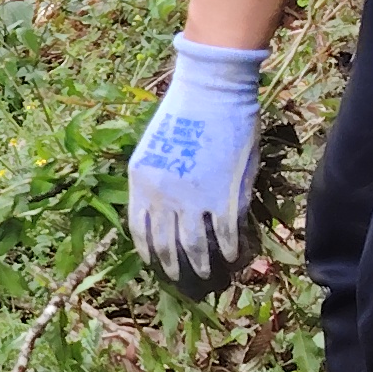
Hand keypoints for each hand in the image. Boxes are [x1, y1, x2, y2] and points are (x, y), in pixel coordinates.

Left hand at [126, 36, 267, 293]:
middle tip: (179, 279)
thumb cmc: (183, 111)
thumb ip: (157, 179)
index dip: (147, 249)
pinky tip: (233, 255)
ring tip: (205, 276)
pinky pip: (226, 234)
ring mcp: (194, 199)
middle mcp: (162, 196)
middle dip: (172, 266)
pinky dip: (230, 248)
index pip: (139, 228)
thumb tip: (166, 206)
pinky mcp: (224, 197)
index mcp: (141, 182)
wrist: (211, 92)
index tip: (153, 261)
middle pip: (165, 244)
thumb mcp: (155, 147)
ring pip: (195, 246)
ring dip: (200, 264)